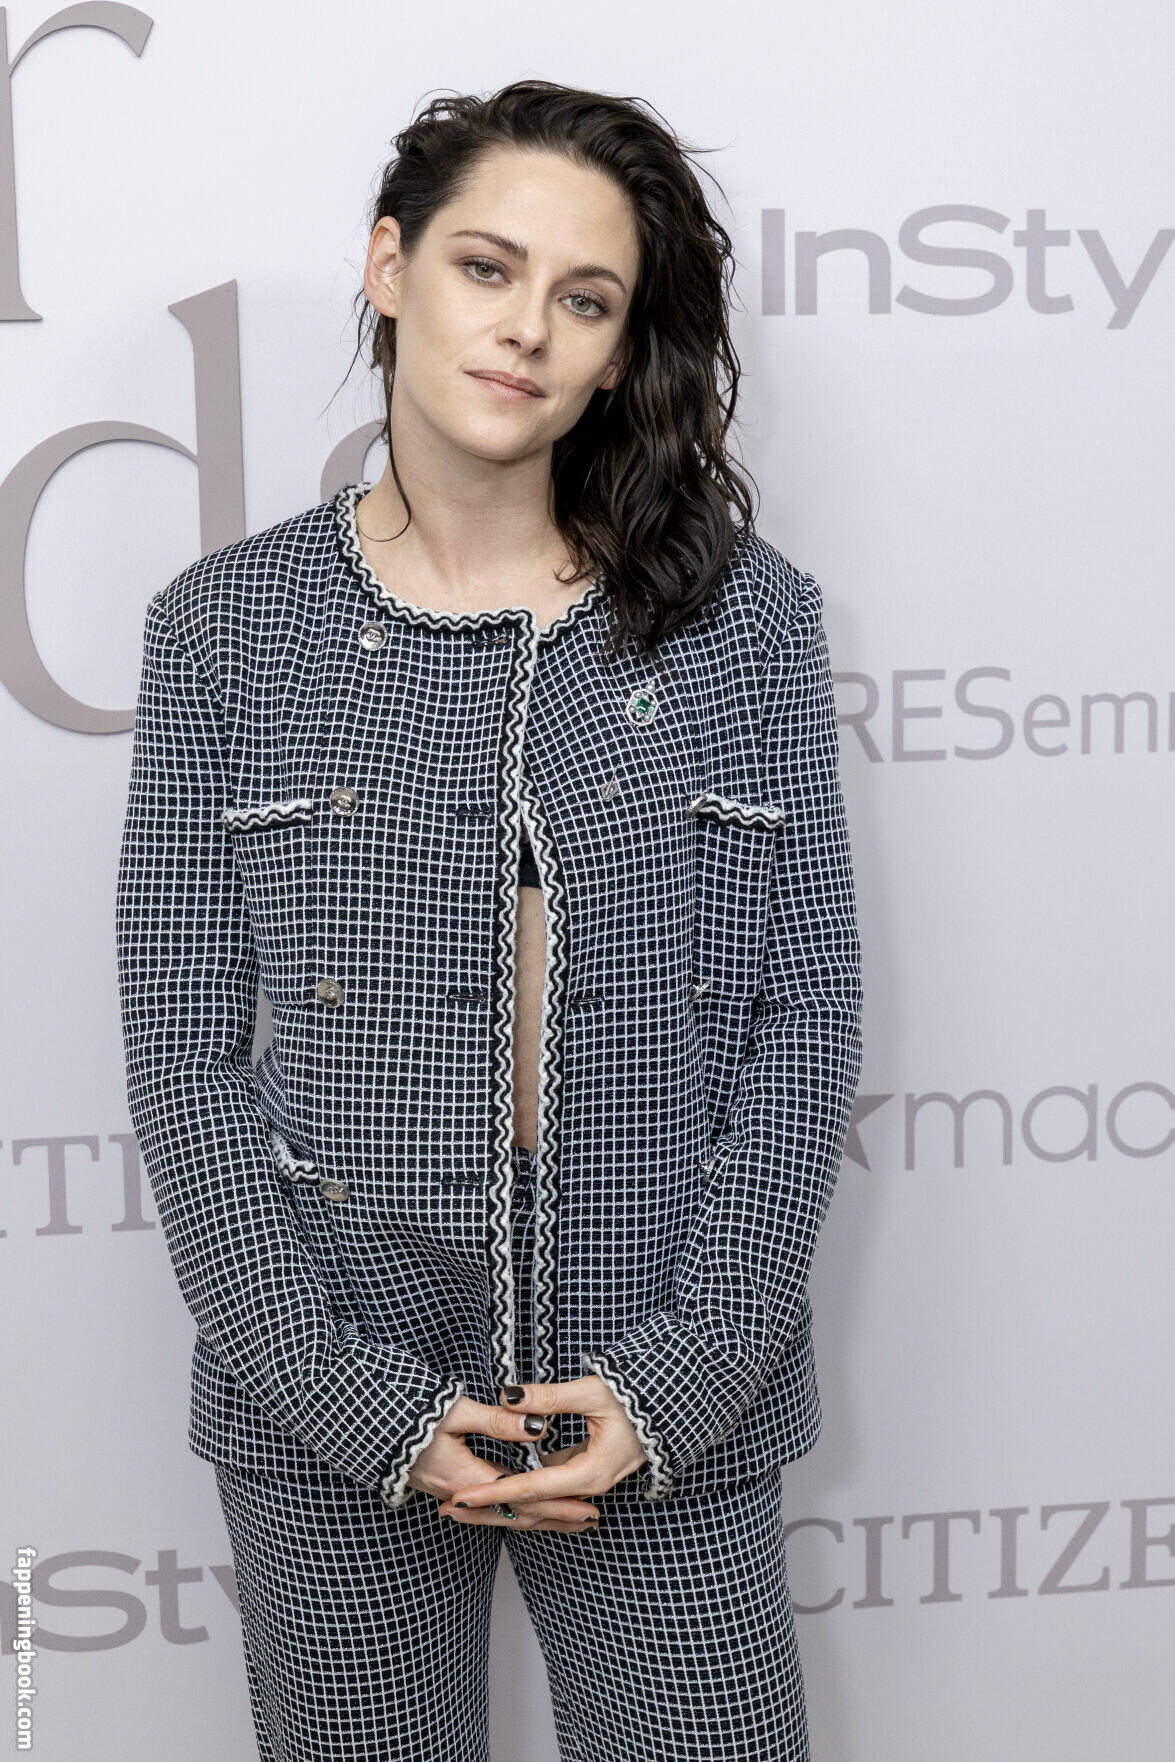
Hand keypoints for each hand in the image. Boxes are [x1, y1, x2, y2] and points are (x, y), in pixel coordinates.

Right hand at [407, 1393, 599, 1530]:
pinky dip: (517, 1512)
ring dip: (540, 1519)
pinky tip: (529, 1512)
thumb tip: (536, 1428)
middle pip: (516, 1514)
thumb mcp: (457, 1411)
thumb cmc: (411, 1415)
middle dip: (555, 1518)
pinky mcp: (450, 1488)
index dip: (557, 1503)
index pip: (522, 1496)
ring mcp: (453, 1494)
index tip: (586, 1507)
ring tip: (571, 1521)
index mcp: (466, 1477)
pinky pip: (491, 1508)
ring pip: (504, 1515)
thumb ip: (499, 1421)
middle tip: (590, 1520)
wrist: (372, 1427)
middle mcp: (460, 1493)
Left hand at [437, 1375, 649, 1530]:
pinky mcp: (583, 1472)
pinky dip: (520, 1489)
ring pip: (538, 1499)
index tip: (462, 1497)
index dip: (494, 1492)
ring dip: (501, 1501)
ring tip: (463, 1504)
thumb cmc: (637, 1398)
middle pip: (531, 1505)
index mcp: (590, 1473)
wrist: (669, 1404)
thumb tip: (509, 1395)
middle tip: (450, 1510)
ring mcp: (586, 1481)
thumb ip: (548, 1397)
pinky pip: (547, 1487)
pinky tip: (495, 1489)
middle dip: (489, 1508)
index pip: (532, 1488)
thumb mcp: (591, 1393)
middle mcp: (588, 1485)